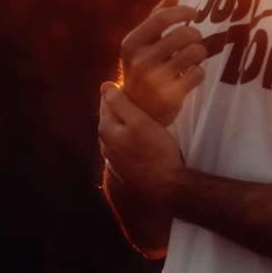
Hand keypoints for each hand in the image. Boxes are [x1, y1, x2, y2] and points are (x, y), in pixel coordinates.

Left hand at [98, 81, 183, 207]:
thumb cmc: (156, 151)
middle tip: (148, 101)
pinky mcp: (124, 168)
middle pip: (113, 115)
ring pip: (120, 131)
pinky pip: (126, 145)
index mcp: (106, 129)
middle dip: (126, 107)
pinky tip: (149, 139)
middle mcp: (105, 144)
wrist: (166, 187)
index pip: (107, 100)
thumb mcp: (140, 121)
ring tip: (150, 118)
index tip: (141, 88)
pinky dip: (134, 138)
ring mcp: (113, 158)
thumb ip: (121, 102)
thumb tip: (105, 85)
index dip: (124, 90)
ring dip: (130, 123)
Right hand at [120, 0, 206, 125]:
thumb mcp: (142, 44)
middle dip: (196, 34)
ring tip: (195, 57)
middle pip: (184, 34)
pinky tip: (191, 75)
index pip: (162, 18)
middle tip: (195, 40)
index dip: (183, 12)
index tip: (194, 13)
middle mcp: (141, 61)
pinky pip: (198, 73)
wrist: (137, 111)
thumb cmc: (143, 69)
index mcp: (131, 44)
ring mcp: (155, 80)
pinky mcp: (170, 96)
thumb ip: (156, 18)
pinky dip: (199, 72)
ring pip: (195, 52)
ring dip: (200, 52)